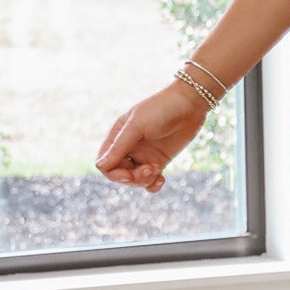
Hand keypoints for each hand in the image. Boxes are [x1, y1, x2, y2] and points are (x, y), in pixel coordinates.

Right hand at [95, 81, 210, 191]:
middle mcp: (128, 148)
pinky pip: (150, 181)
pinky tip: (161, 179)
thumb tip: (100, 166)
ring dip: (144, 181)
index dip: (114, 174)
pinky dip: (153, 185)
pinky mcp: (160, 161)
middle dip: (133, 178)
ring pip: (135, 180)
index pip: (105, 164)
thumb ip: (119, 146)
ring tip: (157, 170)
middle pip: (120, 175)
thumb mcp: (137, 126)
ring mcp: (144, 155)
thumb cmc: (160, 109)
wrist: (189, 104)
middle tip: (150, 170)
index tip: (128, 174)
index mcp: (118, 137)